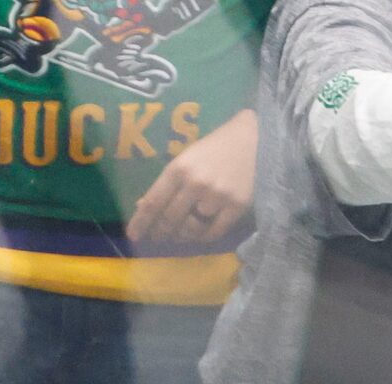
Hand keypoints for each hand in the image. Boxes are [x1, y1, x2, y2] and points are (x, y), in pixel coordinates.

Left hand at [125, 107, 259, 247]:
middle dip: (160, 232)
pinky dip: (203, 237)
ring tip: (180, 235)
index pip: (153, 202)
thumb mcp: (189, 157)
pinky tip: (200, 234)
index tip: (133, 235)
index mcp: (179, 168)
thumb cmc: (218, 146)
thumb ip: (168, 181)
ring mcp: (216, 197)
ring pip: (190, 229)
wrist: (258, 138)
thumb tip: (143, 206)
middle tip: (159, 237)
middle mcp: (195, 184)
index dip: (141, 222)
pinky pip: (213, 232)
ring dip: (181, 236)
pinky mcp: (236, 207)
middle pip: (169, 219)